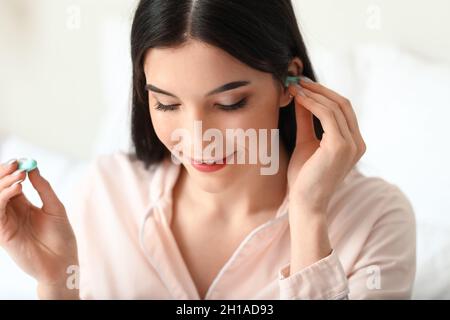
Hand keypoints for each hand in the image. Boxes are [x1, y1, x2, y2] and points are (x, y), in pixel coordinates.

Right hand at [0, 160, 78, 297]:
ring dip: (4, 184)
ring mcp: (6, 223)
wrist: (63, 262)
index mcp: (23, 205)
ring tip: (19, 176)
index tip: (20, 161)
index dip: (12, 172)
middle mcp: (12, 212)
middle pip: (0, 189)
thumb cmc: (61, 237)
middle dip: (4, 174)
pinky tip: (17, 189)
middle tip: (16, 164)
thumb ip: (43, 188)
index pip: (11, 184)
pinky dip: (3, 198)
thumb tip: (33, 168)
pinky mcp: (3, 234)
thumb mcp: (55, 207)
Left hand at [286, 78, 365, 213]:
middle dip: (319, 90)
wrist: (304, 202)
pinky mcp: (340, 146)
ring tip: (294, 87)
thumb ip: (307, 120)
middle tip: (298, 81)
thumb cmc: (304, 177)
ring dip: (314, 94)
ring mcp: (352, 145)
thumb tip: (302, 97)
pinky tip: (298, 98)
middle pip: (342, 104)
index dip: (324, 94)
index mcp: (354, 143)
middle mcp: (358, 143)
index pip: (343, 110)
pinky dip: (312, 103)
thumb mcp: (306, 142)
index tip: (304, 85)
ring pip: (335, 107)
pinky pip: (328, 115)